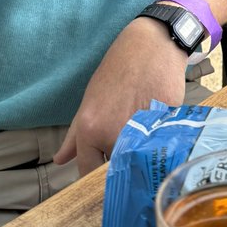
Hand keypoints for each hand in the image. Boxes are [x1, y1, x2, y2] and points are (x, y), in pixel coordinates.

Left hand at [53, 18, 187, 176]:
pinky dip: (161, 142)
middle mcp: (114, 134)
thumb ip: (74, 136)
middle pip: (118, 169)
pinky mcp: (166, 124)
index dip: (95, 179)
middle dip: (121, 165)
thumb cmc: (117, 71)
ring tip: (144, 135)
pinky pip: (162, 146)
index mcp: (91, 130)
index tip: (101, 180)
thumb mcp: (89, 101)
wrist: (149, 46)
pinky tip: (160, 125)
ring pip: (141, 161)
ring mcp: (141, 131)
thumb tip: (60, 160)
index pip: (89, 173)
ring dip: (141, 155)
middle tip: (126, 151)